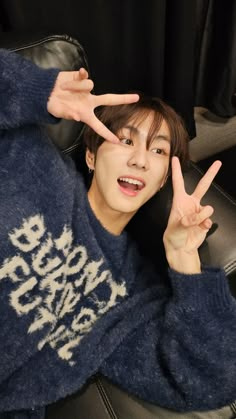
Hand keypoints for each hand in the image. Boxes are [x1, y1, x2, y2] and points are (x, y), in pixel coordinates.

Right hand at [47, 68, 138, 142]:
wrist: (45, 91)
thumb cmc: (54, 105)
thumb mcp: (59, 112)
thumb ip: (67, 114)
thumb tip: (76, 116)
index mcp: (85, 113)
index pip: (98, 125)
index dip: (106, 133)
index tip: (116, 141)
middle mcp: (89, 101)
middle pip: (110, 100)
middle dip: (123, 99)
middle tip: (136, 98)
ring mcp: (87, 89)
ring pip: (89, 85)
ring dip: (75, 87)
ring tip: (64, 89)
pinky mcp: (81, 77)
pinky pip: (85, 75)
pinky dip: (79, 77)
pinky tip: (75, 76)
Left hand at [163, 157, 221, 272]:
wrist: (181, 248)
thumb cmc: (173, 235)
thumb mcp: (176, 227)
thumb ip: (188, 220)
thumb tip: (200, 215)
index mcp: (180, 201)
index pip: (178, 183)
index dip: (176, 170)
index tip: (174, 159)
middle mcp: (191, 204)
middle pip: (203, 186)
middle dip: (211, 174)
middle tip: (218, 163)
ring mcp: (199, 212)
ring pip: (208, 209)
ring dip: (203, 216)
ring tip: (195, 224)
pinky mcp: (206, 221)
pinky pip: (210, 220)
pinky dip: (206, 225)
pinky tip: (200, 229)